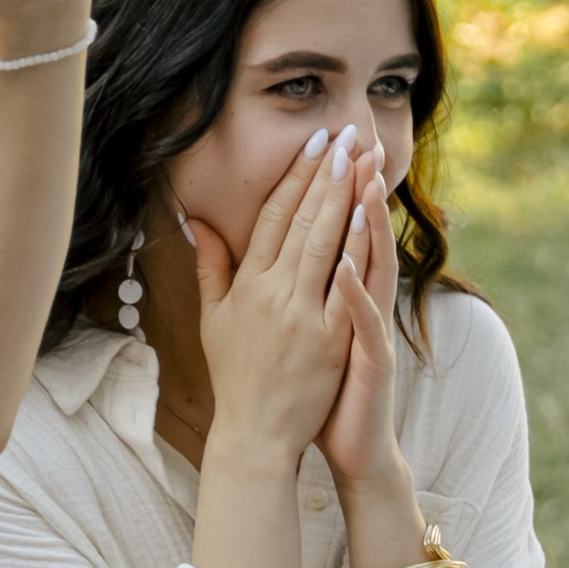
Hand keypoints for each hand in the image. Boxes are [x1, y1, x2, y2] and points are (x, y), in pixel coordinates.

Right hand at [186, 125, 361, 475]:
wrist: (255, 435)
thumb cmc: (236, 376)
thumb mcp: (214, 319)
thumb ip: (211, 267)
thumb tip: (197, 222)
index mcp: (247, 285)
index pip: (273, 217)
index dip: (296, 177)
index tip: (315, 143)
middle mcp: (273, 294)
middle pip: (304, 221)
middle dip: (329, 173)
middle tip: (349, 133)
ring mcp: (302, 316)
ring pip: (327, 245)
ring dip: (348, 196)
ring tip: (366, 157)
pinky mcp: (329, 341)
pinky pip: (347, 287)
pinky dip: (359, 250)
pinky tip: (371, 217)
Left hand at [315, 150, 405, 489]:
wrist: (353, 449)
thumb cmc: (323, 392)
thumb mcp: (303, 332)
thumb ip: (288, 289)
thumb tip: (261, 251)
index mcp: (341, 293)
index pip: (338, 228)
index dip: (335, 185)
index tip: (331, 139)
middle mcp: (362, 304)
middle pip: (362, 235)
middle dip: (360, 185)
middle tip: (362, 136)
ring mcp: (371, 332)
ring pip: (373, 269)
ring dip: (368, 226)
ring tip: (362, 181)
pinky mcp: (373, 362)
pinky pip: (365, 322)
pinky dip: (357, 292)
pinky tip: (347, 265)